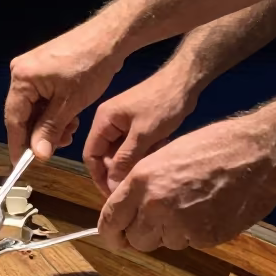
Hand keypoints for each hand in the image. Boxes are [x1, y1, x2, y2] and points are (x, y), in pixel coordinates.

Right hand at [5, 23, 123, 163]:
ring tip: (71, 129)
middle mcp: (20, 72)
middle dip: (40, 133)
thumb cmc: (90, 67)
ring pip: (34, 107)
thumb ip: (50, 130)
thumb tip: (38, 155)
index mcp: (21, 78)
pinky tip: (70, 116)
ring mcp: (31, 69)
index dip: (18, 144)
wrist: (108, 38)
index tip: (21, 165)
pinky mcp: (42, 68)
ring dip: (49, 123)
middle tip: (61, 144)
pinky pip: (41, 97)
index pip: (14, 119)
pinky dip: (53, 111)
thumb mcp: (70, 104)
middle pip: (22, 113)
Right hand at [83, 70, 197, 198]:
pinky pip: (133, 146)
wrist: (185, 80)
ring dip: (132, 164)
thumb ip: (125, 159)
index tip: (113, 195)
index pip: (90, 154)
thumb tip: (113, 185)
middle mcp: (108, 122)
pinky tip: (157, 158)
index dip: (99, 177)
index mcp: (103, 121)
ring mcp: (123, 122)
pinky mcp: (137, 124)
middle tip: (134, 189)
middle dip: (117, 173)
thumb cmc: (162, 104)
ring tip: (147, 175)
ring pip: (120, 152)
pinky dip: (142, 154)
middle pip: (105, 155)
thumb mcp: (143, 135)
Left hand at [97, 119, 275, 251]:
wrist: (258, 155)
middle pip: (135, 239)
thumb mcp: (164, 155)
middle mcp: (156, 206)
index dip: (108, 232)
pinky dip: (192, 234)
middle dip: (139, 234)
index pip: (111, 218)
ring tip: (187, 206)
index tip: (110, 237)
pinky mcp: (207, 238)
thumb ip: (141, 184)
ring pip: (162, 243)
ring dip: (168, 232)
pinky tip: (206, 210)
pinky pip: (189, 243)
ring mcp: (182, 225)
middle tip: (152, 221)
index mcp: (141, 181)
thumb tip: (128, 205)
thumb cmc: (213, 146)